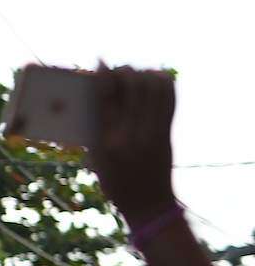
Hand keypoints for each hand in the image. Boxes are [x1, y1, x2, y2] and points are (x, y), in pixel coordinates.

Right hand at [85, 64, 177, 226]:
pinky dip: (162, 83)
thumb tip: (100, 93)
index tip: (100, 61)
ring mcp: (154, 132)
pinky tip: (153, 81)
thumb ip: (96, 126)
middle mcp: (133, 134)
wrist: (148, 204)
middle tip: (118, 71)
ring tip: (135, 76)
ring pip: (155, 87)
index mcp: (108, 142)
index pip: (106, 99)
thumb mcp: (96, 157)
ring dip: (144, 74)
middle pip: (134, 87)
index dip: (104, 76)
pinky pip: (169, 97)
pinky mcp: (167, 133)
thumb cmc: (114, 182)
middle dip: (125, 71)